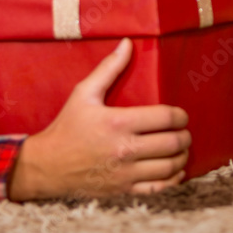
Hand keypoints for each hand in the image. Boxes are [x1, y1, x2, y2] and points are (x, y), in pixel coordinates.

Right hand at [7, 39, 189, 200]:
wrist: (48, 165)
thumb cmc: (67, 127)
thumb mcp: (84, 93)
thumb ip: (109, 68)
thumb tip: (127, 44)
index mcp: (118, 122)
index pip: (164, 118)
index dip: (180, 116)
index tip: (181, 115)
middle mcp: (125, 149)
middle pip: (172, 143)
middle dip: (185, 136)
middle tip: (184, 131)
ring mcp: (125, 172)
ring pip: (169, 167)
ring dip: (182, 157)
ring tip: (181, 149)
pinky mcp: (123, 189)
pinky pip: (158, 187)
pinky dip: (172, 179)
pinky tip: (175, 171)